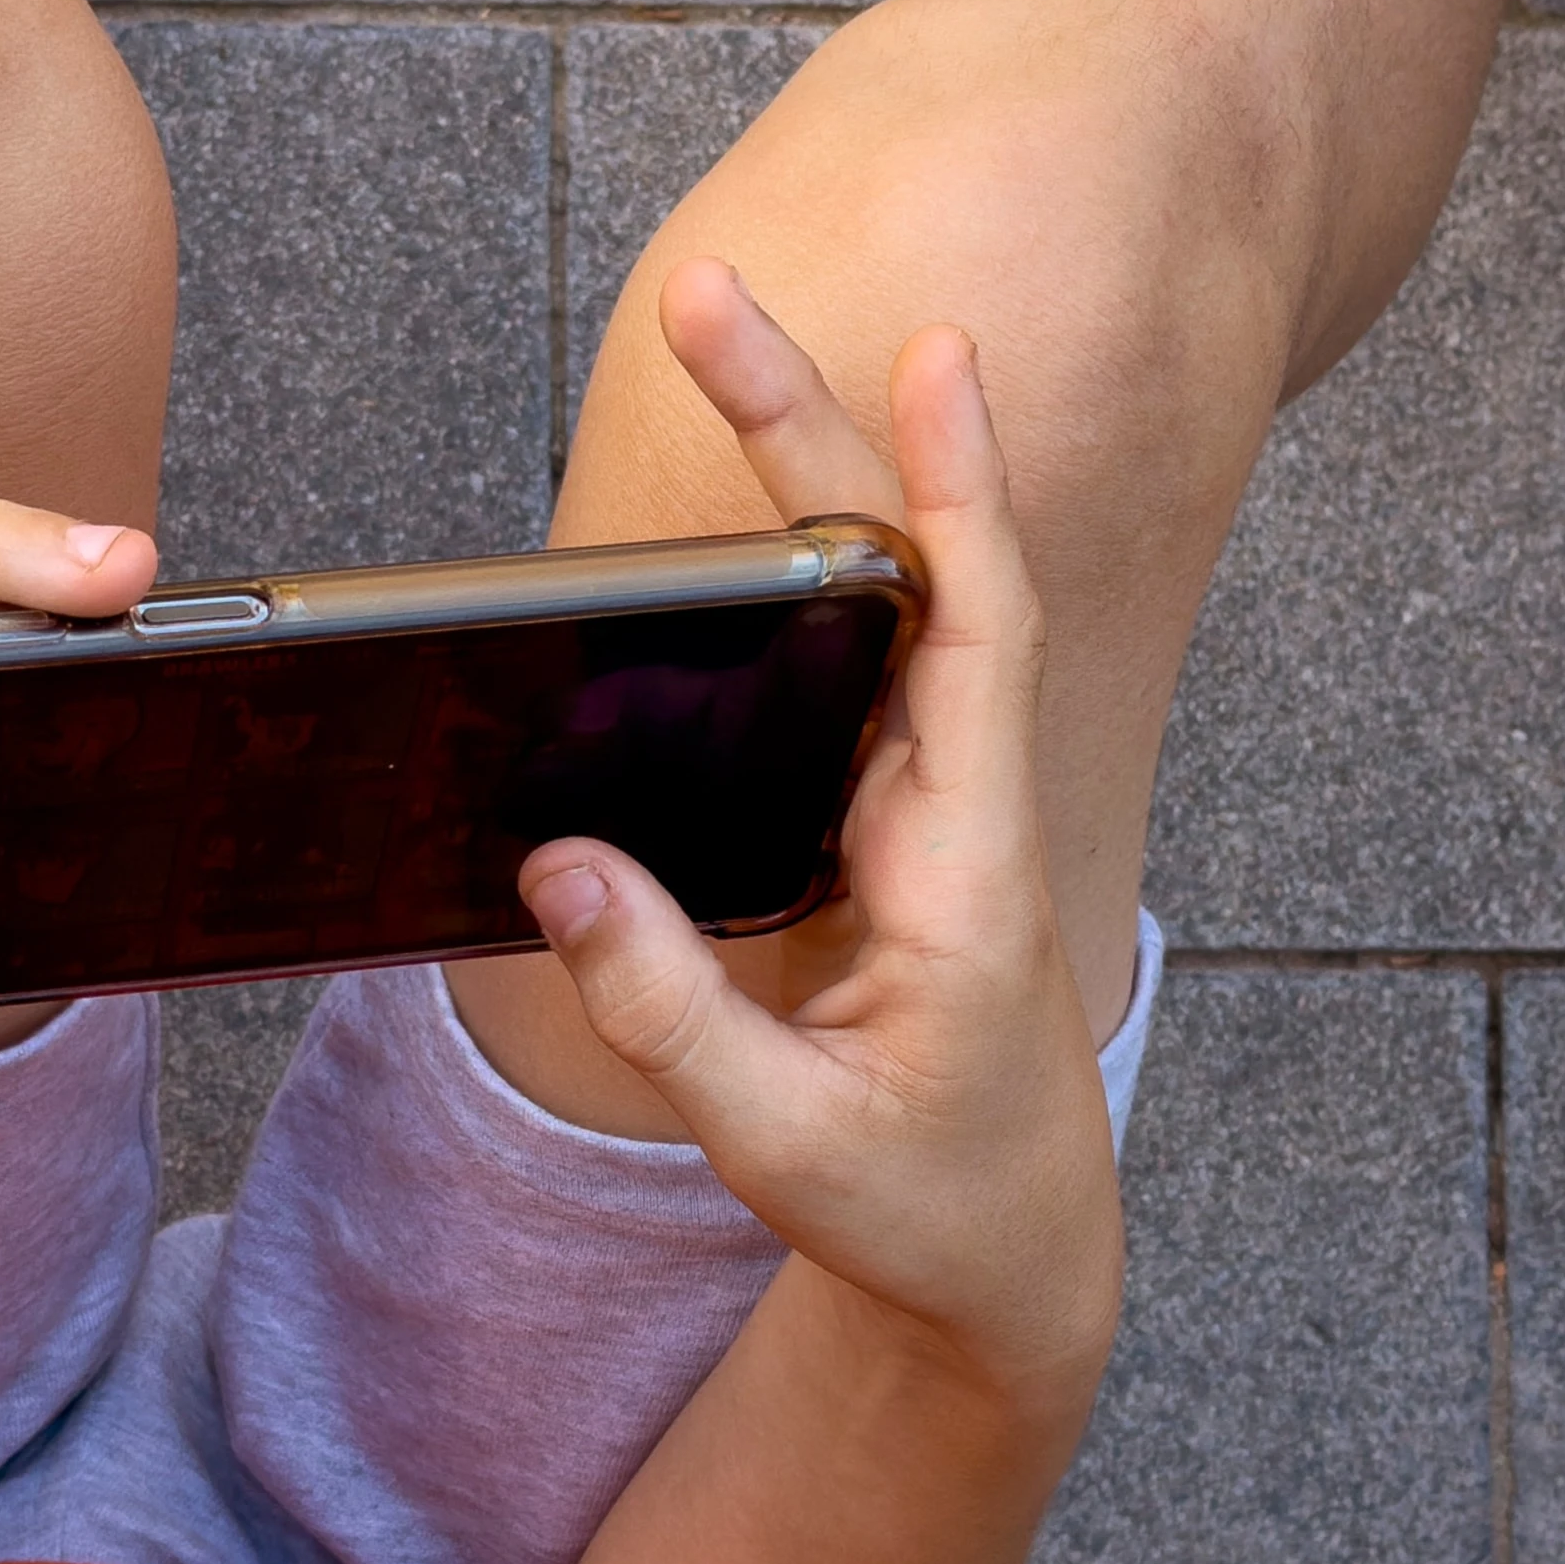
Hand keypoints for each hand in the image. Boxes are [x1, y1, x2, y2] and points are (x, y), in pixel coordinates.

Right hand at [515, 275, 1118, 1406]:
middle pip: (902, 576)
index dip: (958, 494)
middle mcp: (956, 814)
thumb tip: (557, 868)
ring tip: (718, 336)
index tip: (940, 351)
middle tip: (712, 293)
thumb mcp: (784, 1142)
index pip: (976, 641)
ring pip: (864, 611)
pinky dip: (777, 581)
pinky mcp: (872, 837)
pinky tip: (706, 520)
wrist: (1007, 1271)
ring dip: (793, 474)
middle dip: (813, 424)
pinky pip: (832, 678)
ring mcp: (917, 815)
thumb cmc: (925, 1211)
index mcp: (967, 873)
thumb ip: (669, 1014)